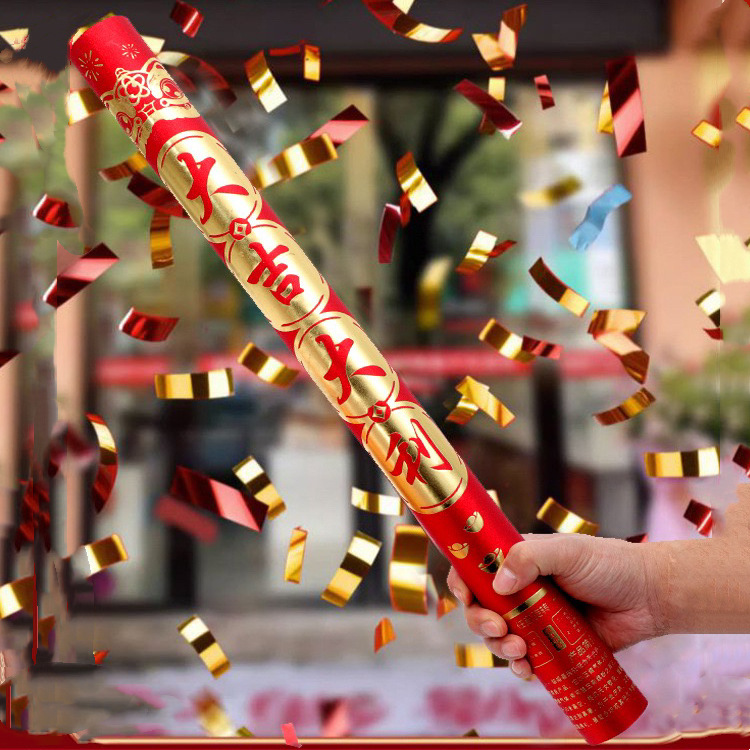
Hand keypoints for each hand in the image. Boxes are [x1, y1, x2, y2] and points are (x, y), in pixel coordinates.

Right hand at [446, 533, 664, 678]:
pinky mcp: (554, 647)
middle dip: (480, 621)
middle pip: (482, 608)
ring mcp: (537, 620)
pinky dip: (520, 668)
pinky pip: (527, 662)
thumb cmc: (610, 564)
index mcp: (519, 561)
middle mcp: (522, 590)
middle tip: (498, 627)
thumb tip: (498, 583)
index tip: (464, 596)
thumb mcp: (568, 551)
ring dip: (499, 647)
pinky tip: (527, 669)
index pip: (476, 568)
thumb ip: (530, 557)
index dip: (463, 581)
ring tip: (519, 649)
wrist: (650, 597)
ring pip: (500, 637)